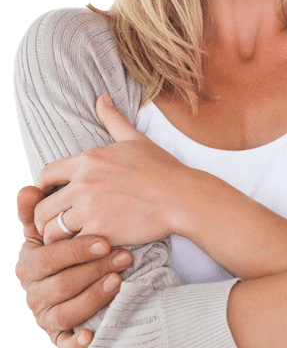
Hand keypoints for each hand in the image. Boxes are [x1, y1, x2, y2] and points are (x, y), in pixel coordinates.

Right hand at [16, 185, 132, 347]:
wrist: (74, 280)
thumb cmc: (66, 250)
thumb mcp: (53, 230)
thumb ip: (39, 211)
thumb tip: (29, 189)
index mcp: (28, 265)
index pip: (49, 257)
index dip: (76, 250)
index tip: (105, 240)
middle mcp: (33, 294)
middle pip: (62, 285)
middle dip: (94, 270)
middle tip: (124, 257)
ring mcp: (46, 317)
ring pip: (66, 312)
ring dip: (93, 297)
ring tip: (119, 282)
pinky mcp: (60, 337)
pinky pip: (65, 345)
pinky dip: (76, 342)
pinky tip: (92, 334)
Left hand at [34, 95, 191, 246]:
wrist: (183, 197)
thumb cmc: (163, 169)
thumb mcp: (135, 139)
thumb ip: (113, 119)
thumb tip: (102, 98)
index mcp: (88, 160)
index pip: (46, 174)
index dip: (45, 188)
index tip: (55, 198)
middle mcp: (83, 183)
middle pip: (42, 206)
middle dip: (45, 217)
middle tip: (58, 225)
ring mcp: (89, 208)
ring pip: (51, 229)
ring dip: (58, 236)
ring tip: (70, 240)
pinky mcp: (99, 231)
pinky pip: (71, 245)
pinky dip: (75, 250)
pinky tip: (86, 248)